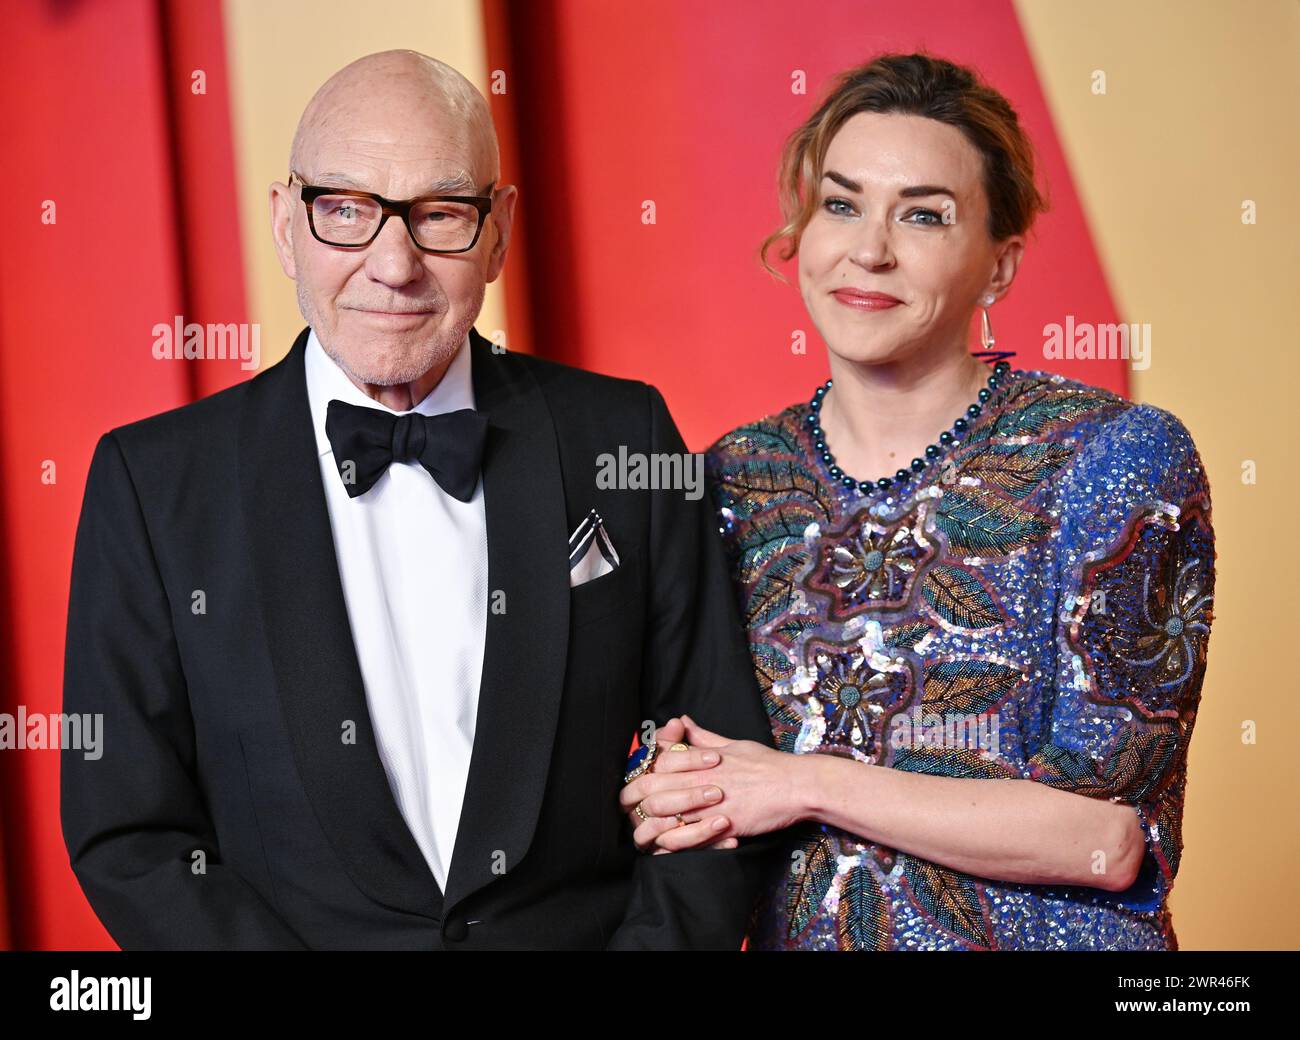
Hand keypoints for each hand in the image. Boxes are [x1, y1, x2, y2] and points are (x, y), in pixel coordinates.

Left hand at [622, 715, 807, 852]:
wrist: (797, 786)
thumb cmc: (768, 764)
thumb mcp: (733, 744)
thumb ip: (703, 737)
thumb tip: (683, 722)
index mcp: (701, 758)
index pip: (657, 763)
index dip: (640, 773)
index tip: (634, 782)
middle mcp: (701, 779)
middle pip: (651, 787)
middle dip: (632, 798)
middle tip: (627, 808)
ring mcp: (710, 803)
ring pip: (663, 814)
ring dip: (648, 824)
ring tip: (642, 831)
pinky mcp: (722, 826)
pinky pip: (686, 838)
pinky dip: (671, 844)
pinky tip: (665, 846)